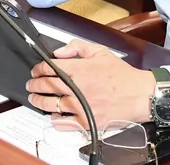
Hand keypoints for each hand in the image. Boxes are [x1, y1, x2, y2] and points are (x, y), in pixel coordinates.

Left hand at [27, 40, 155, 127]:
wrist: (139, 95)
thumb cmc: (122, 75)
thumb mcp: (100, 51)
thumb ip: (76, 47)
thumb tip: (58, 52)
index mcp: (77, 69)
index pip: (48, 68)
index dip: (38, 69)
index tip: (36, 71)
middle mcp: (75, 88)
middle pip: (45, 86)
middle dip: (34, 85)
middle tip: (31, 85)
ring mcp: (79, 106)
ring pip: (50, 105)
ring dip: (39, 101)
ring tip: (35, 99)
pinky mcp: (85, 121)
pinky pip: (63, 123)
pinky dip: (55, 119)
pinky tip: (53, 115)